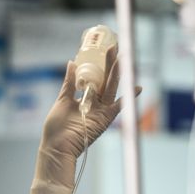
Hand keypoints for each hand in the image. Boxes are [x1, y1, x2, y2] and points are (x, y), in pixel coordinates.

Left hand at [30, 46, 140, 193]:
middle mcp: (93, 102)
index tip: (99, 50)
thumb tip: (72, 62)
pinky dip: (129, 98)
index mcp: (81, 97)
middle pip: (103, 79)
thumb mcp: (61, 100)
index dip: (95, 65)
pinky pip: (119, 106)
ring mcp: (100, 110)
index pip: (91, 77)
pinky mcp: (105, 119)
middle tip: (114, 46)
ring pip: (110, 87)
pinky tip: (138, 87)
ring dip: (117, 72)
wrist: (57, 146)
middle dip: (108, 63)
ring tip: (123, 56)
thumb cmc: (56, 128)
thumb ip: (68, 83)